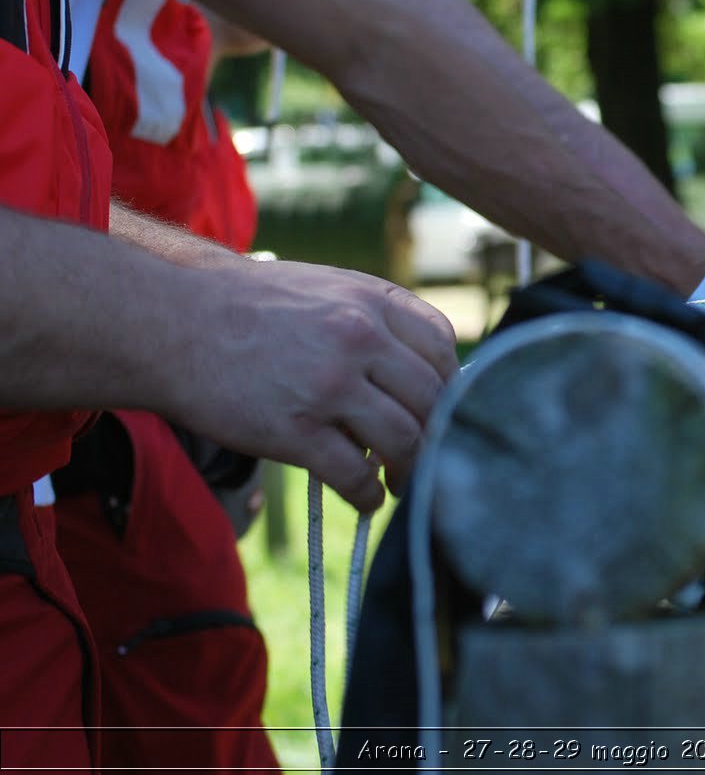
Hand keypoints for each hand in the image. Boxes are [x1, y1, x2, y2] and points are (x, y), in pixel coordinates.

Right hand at [165, 260, 457, 511]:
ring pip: (405, 439)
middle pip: (433, 398)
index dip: (451, 384)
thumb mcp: (323, 289)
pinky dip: (368, 495)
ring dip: (411, 469)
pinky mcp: (294, 430)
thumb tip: (421, 372)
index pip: (443, 348)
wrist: (169, 324)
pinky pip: (354, 474)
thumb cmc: (246, 307)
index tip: (443, 408)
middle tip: (429, 456)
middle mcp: (360, 339)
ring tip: (400, 482)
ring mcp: (329, 385)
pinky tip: (366, 498)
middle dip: (438, 434)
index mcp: (371, 301)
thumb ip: (374, 321)